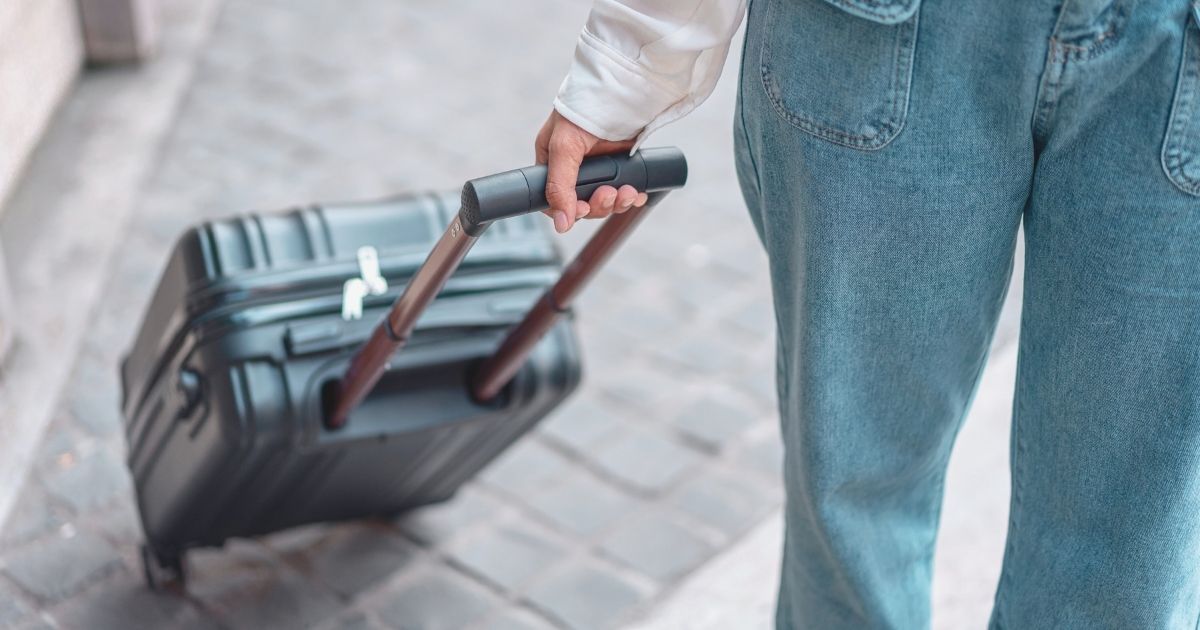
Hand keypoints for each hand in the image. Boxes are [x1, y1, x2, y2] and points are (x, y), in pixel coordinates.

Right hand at [535, 111, 647, 232]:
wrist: (623, 90)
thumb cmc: (584, 109)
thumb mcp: (565, 147)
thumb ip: (559, 187)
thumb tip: (562, 224)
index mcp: (552, 161)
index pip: (553, 199)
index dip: (568, 210)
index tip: (583, 210)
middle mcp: (573, 167)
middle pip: (582, 204)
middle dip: (599, 204)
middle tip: (610, 194)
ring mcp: (599, 168)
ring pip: (604, 201)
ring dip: (616, 202)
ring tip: (627, 192)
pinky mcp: (620, 167)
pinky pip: (624, 192)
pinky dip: (630, 197)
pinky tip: (636, 194)